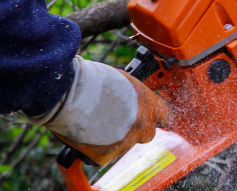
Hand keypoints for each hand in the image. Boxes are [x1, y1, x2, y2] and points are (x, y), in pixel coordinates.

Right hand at [30, 58, 170, 165]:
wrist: (70, 93)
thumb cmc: (92, 80)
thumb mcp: (123, 80)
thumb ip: (133, 95)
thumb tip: (132, 99)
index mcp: (149, 104)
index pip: (165, 115)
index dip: (158, 117)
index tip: (155, 118)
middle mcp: (141, 125)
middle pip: (147, 134)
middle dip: (136, 129)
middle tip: (119, 121)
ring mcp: (125, 143)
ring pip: (124, 145)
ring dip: (115, 138)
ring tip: (96, 122)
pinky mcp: (106, 156)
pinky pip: (104, 155)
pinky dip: (96, 148)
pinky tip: (87, 134)